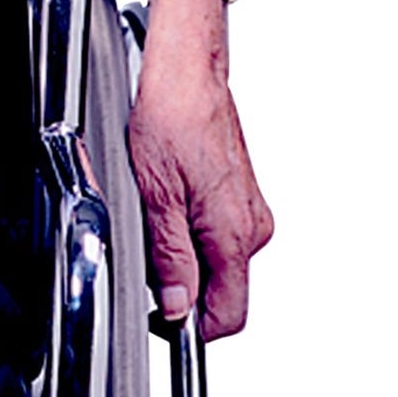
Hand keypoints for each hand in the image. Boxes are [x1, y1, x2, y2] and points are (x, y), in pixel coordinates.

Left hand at [127, 0, 273, 339]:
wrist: (189, 70)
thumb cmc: (170, 115)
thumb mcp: (154, 190)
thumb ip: (169, 254)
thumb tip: (176, 305)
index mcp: (233, 233)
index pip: (229, 315)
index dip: (192, 326)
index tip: (161, 318)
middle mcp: (252, 227)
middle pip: (223, 290)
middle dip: (184, 285)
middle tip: (146, 251)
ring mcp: (249, 212)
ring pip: (219, 261)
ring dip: (187, 255)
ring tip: (155, 214)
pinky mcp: (241, 196)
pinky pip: (219, 234)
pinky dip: (193, 230)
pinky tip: (170, 200)